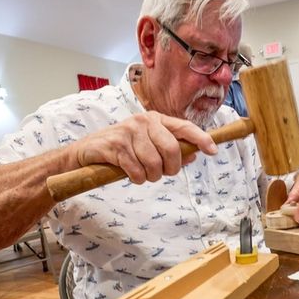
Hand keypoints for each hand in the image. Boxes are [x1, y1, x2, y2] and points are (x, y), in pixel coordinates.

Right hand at [68, 111, 217, 183]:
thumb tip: (194, 154)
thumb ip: (170, 148)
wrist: (86, 152)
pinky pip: (137, 171)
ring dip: (150, 176)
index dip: (201, 138)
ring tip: (141, 173)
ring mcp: (129, 131)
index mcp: (156, 119)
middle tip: (161, 174)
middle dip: (170, 169)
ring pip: (154, 164)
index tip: (213, 151)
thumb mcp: (147, 145)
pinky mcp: (116, 145)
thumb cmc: (122, 149)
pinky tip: (128, 173)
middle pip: (172, 150)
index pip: (184, 127)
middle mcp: (144, 121)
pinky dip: (136, 178)